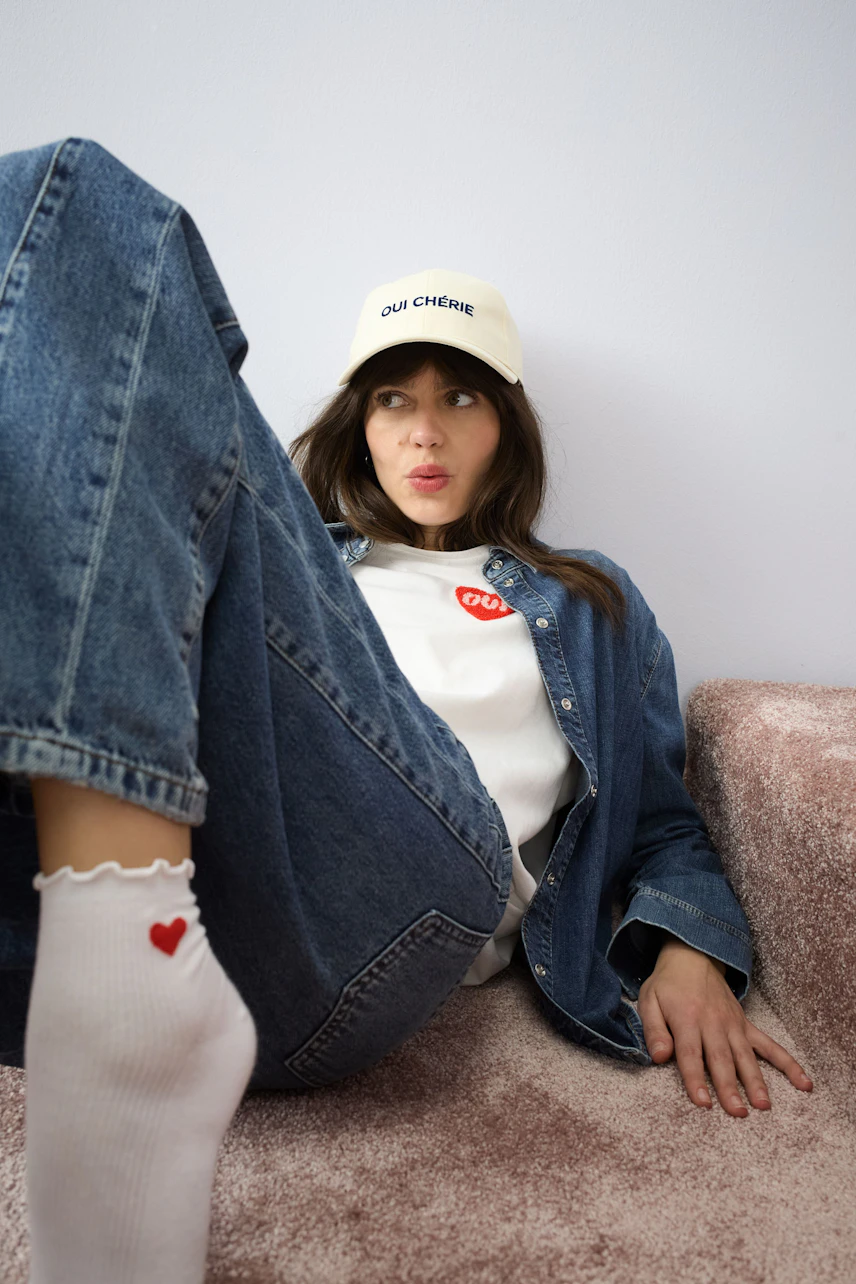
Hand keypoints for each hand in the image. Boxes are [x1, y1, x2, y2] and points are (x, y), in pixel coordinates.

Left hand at [637, 932, 813, 1115]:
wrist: (693, 956)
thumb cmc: (667, 984)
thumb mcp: (649, 1001)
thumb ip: (653, 1030)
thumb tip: (659, 1057)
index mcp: (686, 1019)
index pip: (691, 1055)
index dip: (696, 1079)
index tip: (703, 1103)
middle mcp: (713, 1023)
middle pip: (721, 1060)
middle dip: (730, 1087)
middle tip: (738, 1112)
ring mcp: (733, 1024)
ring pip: (745, 1057)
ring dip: (756, 1081)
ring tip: (763, 1105)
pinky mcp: (745, 1025)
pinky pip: (769, 1045)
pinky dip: (788, 1063)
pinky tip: (803, 1082)